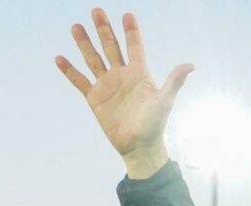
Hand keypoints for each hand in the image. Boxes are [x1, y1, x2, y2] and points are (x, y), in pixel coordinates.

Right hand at [56, 9, 193, 177]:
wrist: (139, 147)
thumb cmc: (154, 125)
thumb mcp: (165, 101)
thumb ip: (174, 81)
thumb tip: (190, 65)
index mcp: (139, 74)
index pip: (134, 46)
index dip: (131, 31)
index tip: (127, 15)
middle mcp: (121, 76)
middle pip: (110, 47)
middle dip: (103, 29)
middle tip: (96, 10)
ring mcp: (107, 86)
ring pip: (93, 59)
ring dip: (84, 43)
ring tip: (76, 26)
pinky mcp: (94, 99)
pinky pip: (79, 81)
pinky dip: (69, 70)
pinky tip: (59, 58)